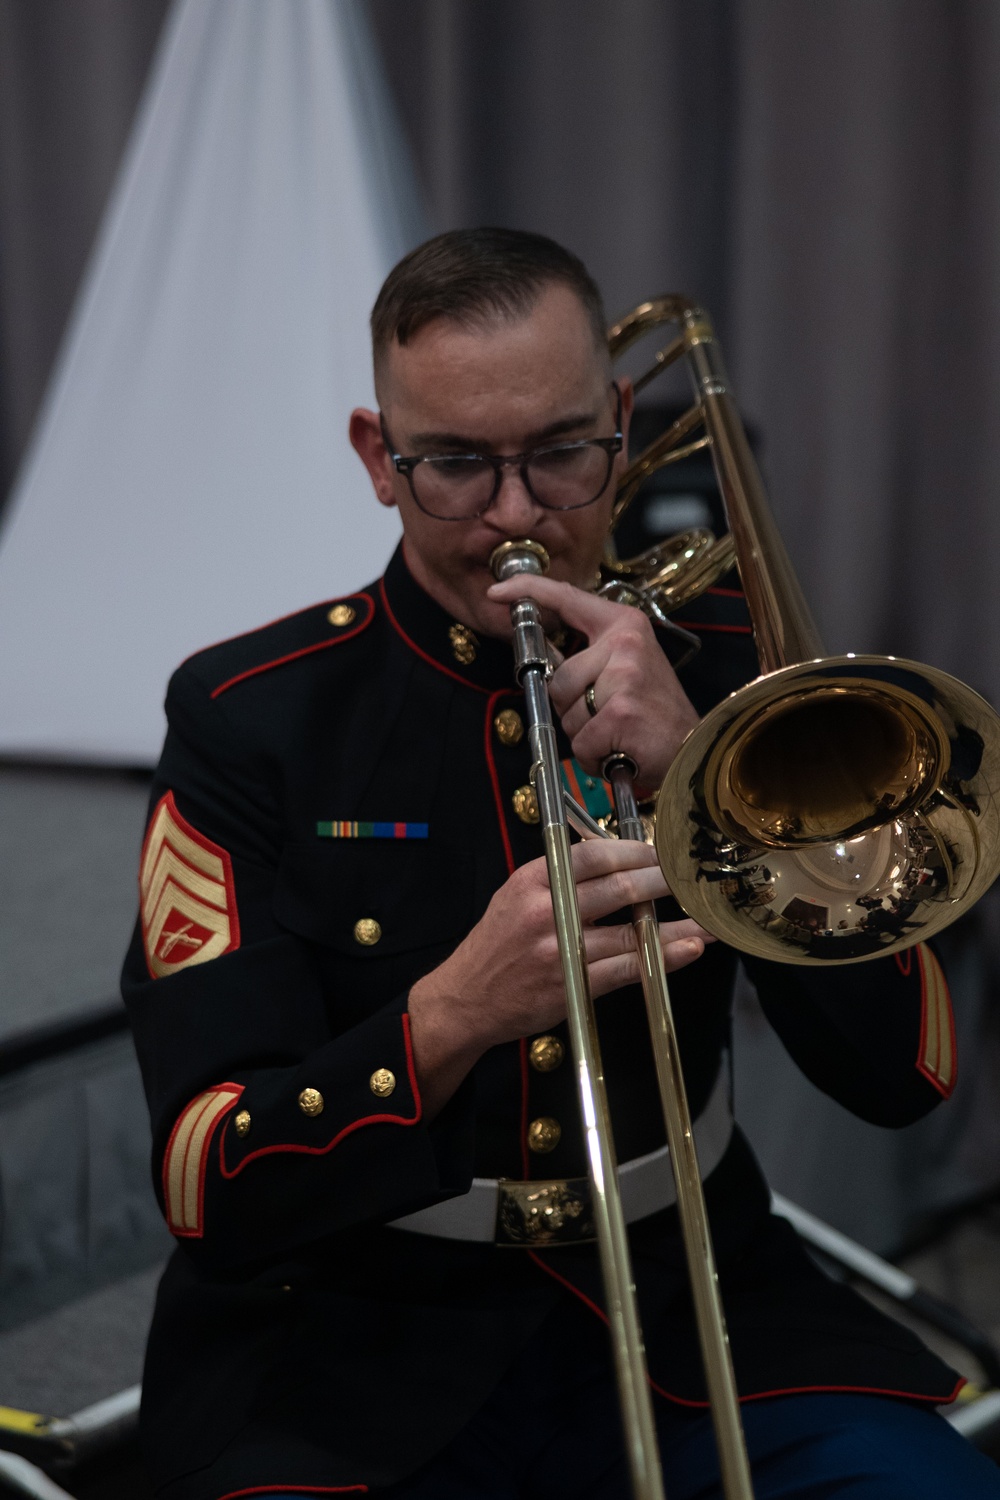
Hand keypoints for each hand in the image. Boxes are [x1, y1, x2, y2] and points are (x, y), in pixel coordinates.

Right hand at [408, 838, 709, 1115]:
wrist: (465, 999)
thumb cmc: (496, 945)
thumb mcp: (516, 896)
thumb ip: (559, 877)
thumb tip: (614, 861)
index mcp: (531, 881)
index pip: (593, 856)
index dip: (634, 852)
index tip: (661, 852)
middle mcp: (546, 911)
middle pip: (619, 888)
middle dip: (663, 880)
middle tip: (692, 876)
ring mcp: (561, 950)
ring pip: (630, 931)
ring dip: (675, 924)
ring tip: (706, 917)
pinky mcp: (573, 985)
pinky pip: (628, 967)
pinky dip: (662, 958)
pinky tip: (687, 949)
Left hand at [488, 574, 698, 796]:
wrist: (694, 751)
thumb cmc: (656, 714)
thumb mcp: (627, 668)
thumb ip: (588, 656)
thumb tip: (542, 656)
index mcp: (625, 625)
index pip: (568, 599)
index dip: (529, 591)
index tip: (497, 592)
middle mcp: (625, 643)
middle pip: (557, 678)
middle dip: (572, 706)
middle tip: (609, 715)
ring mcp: (623, 677)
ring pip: (565, 712)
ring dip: (583, 733)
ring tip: (617, 732)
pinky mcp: (619, 712)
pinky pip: (579, 741)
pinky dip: (593, 755)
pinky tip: (619, 750)